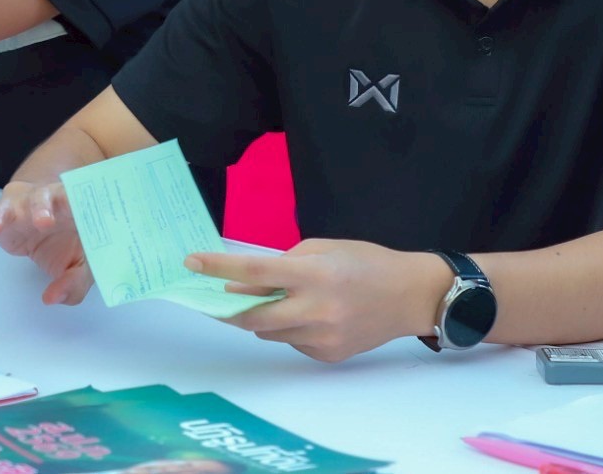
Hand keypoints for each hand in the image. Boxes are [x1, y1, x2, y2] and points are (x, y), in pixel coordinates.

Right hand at [0, 181, 91, 305]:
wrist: (43, 222)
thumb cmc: (67, 242)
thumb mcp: (79, 267)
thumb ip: (74, 283)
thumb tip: (53, 297)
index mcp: (84, 210)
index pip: (91, 205)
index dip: (92, 209)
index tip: (94, 215)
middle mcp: (59, 199)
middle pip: (61, 196)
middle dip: (62, 205)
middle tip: (54, 221)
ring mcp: (32, 200)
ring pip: (33, 198)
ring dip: (37, 209)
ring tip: (41, 222)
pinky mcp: (9, 208)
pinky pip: (2, 209)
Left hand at [184, 240, 448, 363]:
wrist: (410, 296)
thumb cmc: (366, 262)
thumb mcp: (325, 248)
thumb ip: (285, 263)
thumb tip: (246, 281)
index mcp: (314, 275)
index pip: (255, 273)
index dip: (219, 268)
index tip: (192, 263)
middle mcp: (316, 310)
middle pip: (252, 316)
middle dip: (227, 308)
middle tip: (215, 298)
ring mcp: (322, 337)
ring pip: (269, 332)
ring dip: (260, 317)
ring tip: (277, 300)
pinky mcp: (328, 355)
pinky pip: (291, 342)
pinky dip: (287, 328)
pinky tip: (306, 315)